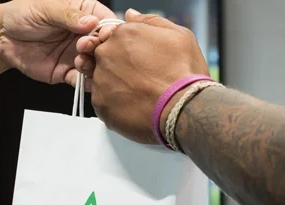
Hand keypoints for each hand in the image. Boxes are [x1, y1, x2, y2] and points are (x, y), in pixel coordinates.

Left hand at [0, 0, 115, 85]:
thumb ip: (68, 15)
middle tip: (84, 47)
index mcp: (85, 12)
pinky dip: (87, 83)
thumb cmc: (23, 14)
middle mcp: (86, 34)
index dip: (110, 30)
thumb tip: (91, 22)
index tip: (105, 35)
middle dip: (101, 49)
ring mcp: (78, 54)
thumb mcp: (46, 7)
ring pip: (98, 65)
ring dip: (94, 66)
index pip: (108, 21)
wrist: (3, 36)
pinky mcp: (68, 72)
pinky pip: (83, 81)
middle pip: (107, 46)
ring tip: (79, 61)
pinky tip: (80, 76)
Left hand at [76, 9, 208, 144]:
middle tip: (142, 79)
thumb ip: (150, 21)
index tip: (142, 60)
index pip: (116, 37)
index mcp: (123, 34)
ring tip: (140, 95)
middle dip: (120, 66)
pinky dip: (116, 105)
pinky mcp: (100, 105)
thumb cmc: (184, 72)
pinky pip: (103, 102)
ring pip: (103, 80)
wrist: (183, 110)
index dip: (129, 49)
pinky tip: (135, 107)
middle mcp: (106, 54)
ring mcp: (100, 80)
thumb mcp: (178, 35)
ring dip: (117, 86)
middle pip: (106, 57)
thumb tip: (130, 14)